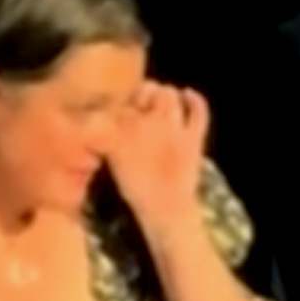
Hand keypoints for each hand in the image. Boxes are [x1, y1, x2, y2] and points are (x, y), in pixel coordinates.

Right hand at [107, 81, 209, 228]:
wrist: (166, 209)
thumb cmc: (137, 190)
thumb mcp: (114, 162)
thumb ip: (108, 139)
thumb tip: (100, 124)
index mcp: (128, 127)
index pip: (122, 104)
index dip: (119, 106)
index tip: (116, 113)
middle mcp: (151, 120)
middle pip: (146, 90)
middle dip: (141, 93)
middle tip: (137, 104)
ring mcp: (176, 126)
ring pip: (169, 95)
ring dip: (163, 94)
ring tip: (157, 100)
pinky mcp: (194, 135)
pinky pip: (199, 110)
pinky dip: (194, 99)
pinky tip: (186, 94)